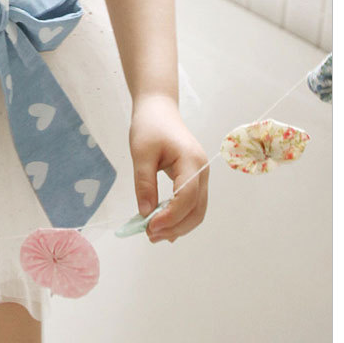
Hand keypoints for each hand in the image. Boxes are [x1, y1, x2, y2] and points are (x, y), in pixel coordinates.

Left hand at [129, 94, 208, 243]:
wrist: (158, 107)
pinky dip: (180, 216)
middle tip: (149, 235)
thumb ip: (144, 183)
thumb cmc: (149, 125)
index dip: (171, 217)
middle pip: (197, 209)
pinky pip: (192, 202)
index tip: (149, 227)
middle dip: (175, 226)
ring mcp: (201, 174)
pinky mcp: (194, 176)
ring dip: (178, 225)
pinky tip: (163, 225)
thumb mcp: (141, 153)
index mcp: (192, 161)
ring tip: (153, 232)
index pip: (187, 197)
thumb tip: (145, 213)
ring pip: (197, 209)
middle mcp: (202, 170)